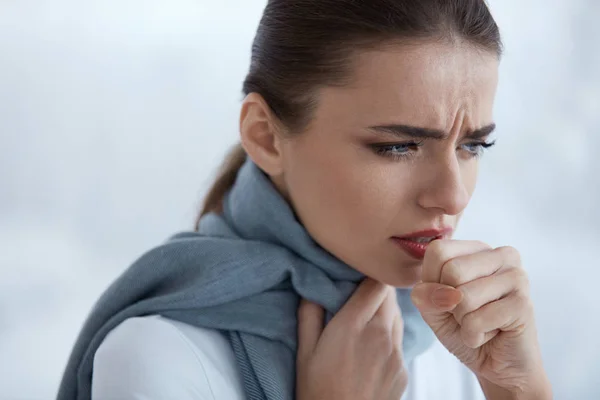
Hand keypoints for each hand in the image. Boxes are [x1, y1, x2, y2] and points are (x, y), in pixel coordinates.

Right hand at [296, 278, 406, 399]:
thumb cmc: (316, 389)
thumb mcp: (304, 350)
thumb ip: (309, 314)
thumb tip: (312, 289)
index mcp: (352, 325)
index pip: (376, 283)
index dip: (369, 274)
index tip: (358, 274)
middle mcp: (380, 334)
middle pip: (390, 296)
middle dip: (377, 290)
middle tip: (360, 295)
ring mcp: (395, 353)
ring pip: (397, 316)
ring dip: (385, 311)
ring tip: (366, 321)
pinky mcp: (403, 369)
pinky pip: (399, 340)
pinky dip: (389, 336)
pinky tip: (372, 348)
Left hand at [410, 240, 551, 398]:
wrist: (498, 365)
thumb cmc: (465, 328)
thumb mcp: (432, 308)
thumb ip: (425, 294)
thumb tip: (445, 294)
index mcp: (477, 249)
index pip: (438, 251)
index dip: (433, 282)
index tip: (449, 297)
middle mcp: (500, 255)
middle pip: (451, 270)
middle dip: (449, 303)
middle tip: (468, 313)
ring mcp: (517, 277)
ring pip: (463, 296)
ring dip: (463, 321)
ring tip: (481, 323)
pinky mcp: (523, 303)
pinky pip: (476, 320)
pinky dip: (474, 336)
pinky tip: (492, 334)